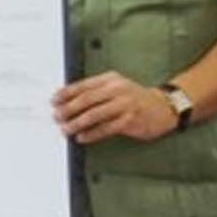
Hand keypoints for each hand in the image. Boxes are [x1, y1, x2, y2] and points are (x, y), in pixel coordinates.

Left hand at [52, 72, 179, 144]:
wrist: (162, 107)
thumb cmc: (134, 98)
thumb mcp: (116, 87)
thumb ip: (96, 91)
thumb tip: (68, 102)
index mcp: (111, 79)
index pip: (84, 85)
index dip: (66, 93)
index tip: (54, 101)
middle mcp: (117, 89)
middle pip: (87, 99)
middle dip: (68, 109)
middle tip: (57, 116)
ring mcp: (125, 105)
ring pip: (95, 114)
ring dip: (77, 123)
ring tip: (66, 128)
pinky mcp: (130, 120)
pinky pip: (106, 128)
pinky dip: (92, 133)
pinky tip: (81, 137)